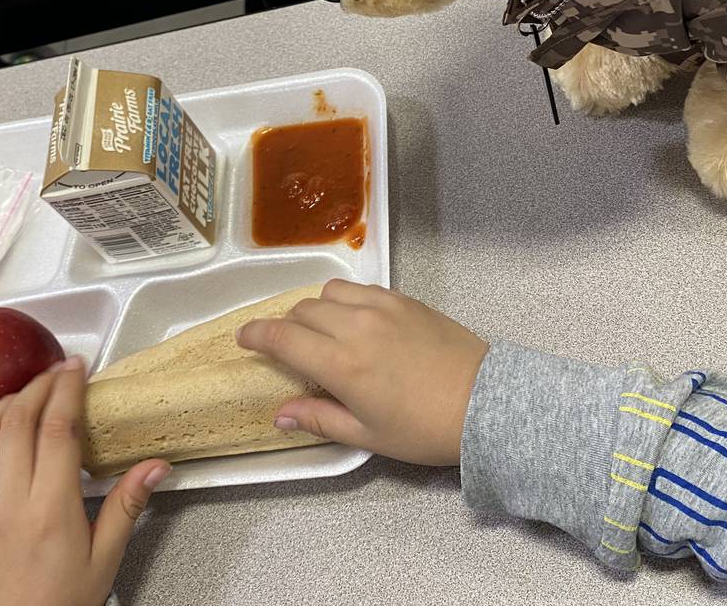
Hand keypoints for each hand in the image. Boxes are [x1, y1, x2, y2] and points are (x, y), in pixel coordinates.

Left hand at [0, 357, 169, 605]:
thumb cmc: (58, 604)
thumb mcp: (104, 559)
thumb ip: (126, 506)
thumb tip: (155, 467)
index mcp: (50, 508)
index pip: (56, 430)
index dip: (67, 390)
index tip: (78, 367)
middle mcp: (10, 499)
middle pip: (17, 419)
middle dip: (39, 384)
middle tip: (60, 369)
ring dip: (8, 401)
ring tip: (31, 390)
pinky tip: (4, 431)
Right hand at [236, 281, 487, 465]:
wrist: (483, 402)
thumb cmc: (423, 428)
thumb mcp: (367, 436)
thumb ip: (320, 419)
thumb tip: (281, 413)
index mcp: (341, 363)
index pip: (282, 338)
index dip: (256, 335)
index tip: (243, 338)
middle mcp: (355, 326)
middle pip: (302, 311)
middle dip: (286, 327)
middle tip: (287, 348)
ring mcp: (381, 307)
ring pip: (329, 293)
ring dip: (315, 309)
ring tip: (321, 331)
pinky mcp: (404, 299)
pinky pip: (360, 289)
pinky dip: (345, 300)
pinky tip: (353, 321)